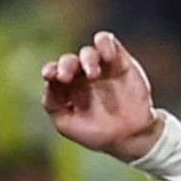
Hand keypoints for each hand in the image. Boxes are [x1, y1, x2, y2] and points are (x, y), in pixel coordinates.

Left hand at [42, 31, 164, 160]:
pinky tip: (107, 55)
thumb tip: (49, 83)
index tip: (49, 75)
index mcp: (69, 88)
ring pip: (89, 51)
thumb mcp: (67, 125)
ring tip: (93, 73)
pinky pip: (109, 42)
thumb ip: (53, 104)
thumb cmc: (98, 134)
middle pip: (70, 60)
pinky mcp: (120, 62)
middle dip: (66, 64)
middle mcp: (83, 76)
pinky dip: (105, 43)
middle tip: (67, 76)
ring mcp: (103, 68)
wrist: (131, 138)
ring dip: (87, 58)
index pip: (55, 72)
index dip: (51, 69)